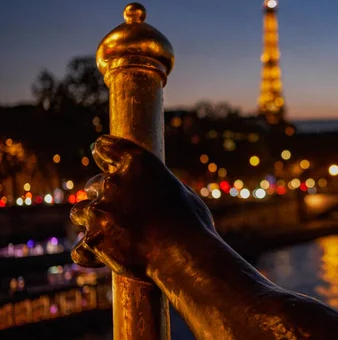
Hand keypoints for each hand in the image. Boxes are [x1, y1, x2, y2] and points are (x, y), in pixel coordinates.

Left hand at [70, 135, 215, 279]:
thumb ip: (158, 186)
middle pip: (94, 184)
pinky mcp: (93, 240)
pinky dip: (89, 254)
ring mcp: (99, 211)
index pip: (104, 146)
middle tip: (123, 212)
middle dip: (105, 197)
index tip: (105, 161)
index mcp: (137, 163)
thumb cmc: (192, 224)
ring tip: (112, 235)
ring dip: (92, 221)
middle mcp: (113, 182)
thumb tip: (153, 191)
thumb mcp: (181, 192)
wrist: (186, 256)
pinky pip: (81, 248)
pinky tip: (101, 258)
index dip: (104, 154)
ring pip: (80, 212)